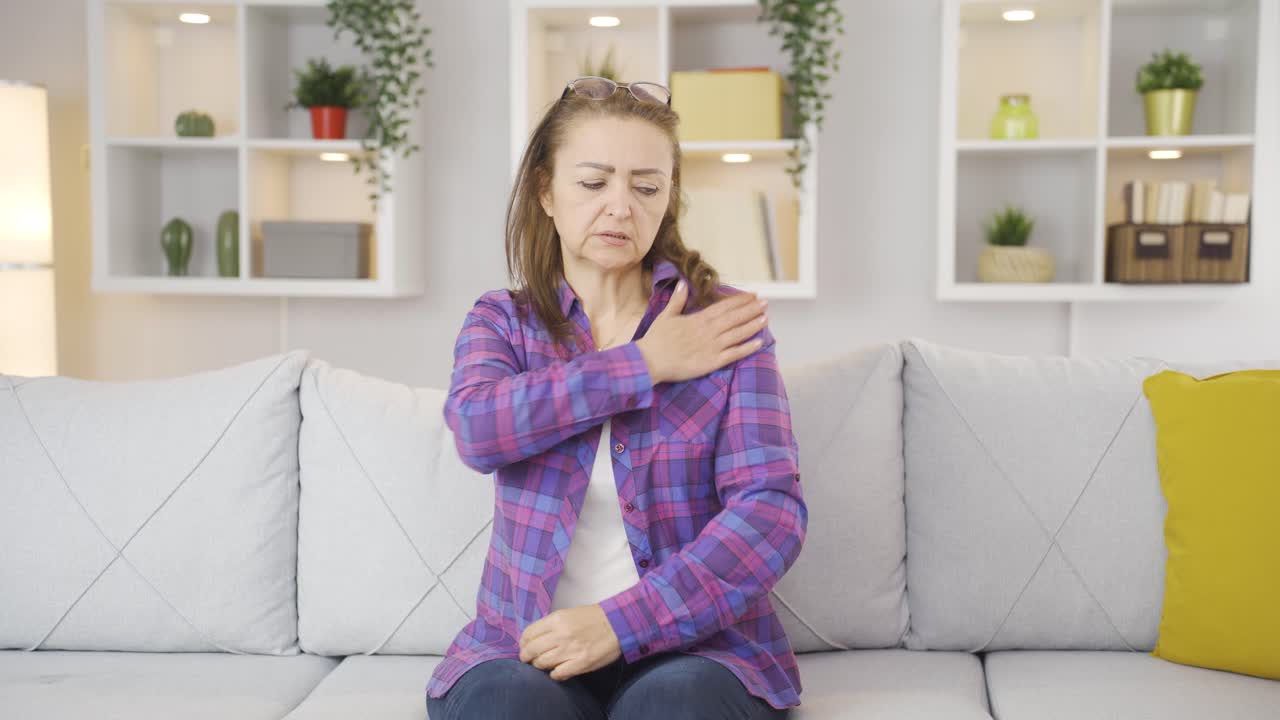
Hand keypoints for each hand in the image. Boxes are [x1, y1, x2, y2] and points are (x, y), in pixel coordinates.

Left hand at [518, 604, 621, 680]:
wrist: (619, 623)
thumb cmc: (594, 618)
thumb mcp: (569, 614)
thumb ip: (552, 625)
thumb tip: (536, 639)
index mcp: (557, 619)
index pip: (529, 634)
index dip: (523, 643)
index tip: (524, 646)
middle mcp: (561, 634)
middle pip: (531, 650)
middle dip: (526, 656)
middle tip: (528, 659)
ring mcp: (570, 650)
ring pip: (542, 663)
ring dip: (539, 665)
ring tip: (543, 664)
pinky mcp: (581, 663)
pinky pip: (558, 674)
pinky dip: (554, 674)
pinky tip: (557, 670)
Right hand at [635, 282, 767, 383]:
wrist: (650, 361)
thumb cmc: (656, 339)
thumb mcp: (666, 316)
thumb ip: (677, 300)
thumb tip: (682, 282)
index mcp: (698, 319)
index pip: (724, 307)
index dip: (740, 301)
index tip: (752, 295)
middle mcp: (709, 331)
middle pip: (734, 318)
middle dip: (751, 310)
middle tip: (765, 304)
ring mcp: (712, 346)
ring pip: (737, 334)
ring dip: (752, 326)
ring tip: (765, 319)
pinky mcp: (712, 362)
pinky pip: (733, 354)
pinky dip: (747, 348)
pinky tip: (759, 343)